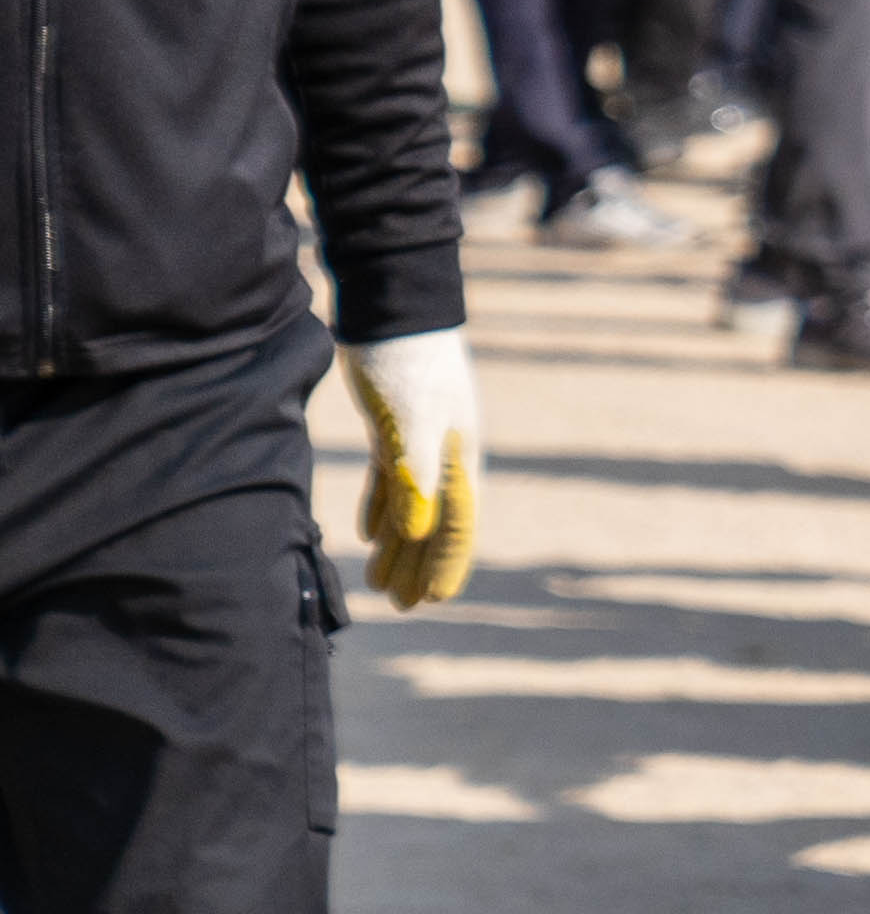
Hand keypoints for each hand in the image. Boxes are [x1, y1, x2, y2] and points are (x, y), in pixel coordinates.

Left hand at [337, 328, 483, 608]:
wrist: (395, 309)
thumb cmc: (406, 363)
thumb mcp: (411, 419)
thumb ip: (416, 474)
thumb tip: (418, 531)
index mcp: (456, 458)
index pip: (458, 523)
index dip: (447, 563)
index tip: (434, 600)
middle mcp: (445, 456)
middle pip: (435, 523)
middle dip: (420, 565)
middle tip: (402, 605)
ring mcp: (422, 441)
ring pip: (412, 506)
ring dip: (398, 545)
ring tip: (378, 581)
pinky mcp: (396, 427)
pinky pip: (392, 481)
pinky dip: (383, 510)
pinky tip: (368, 532)